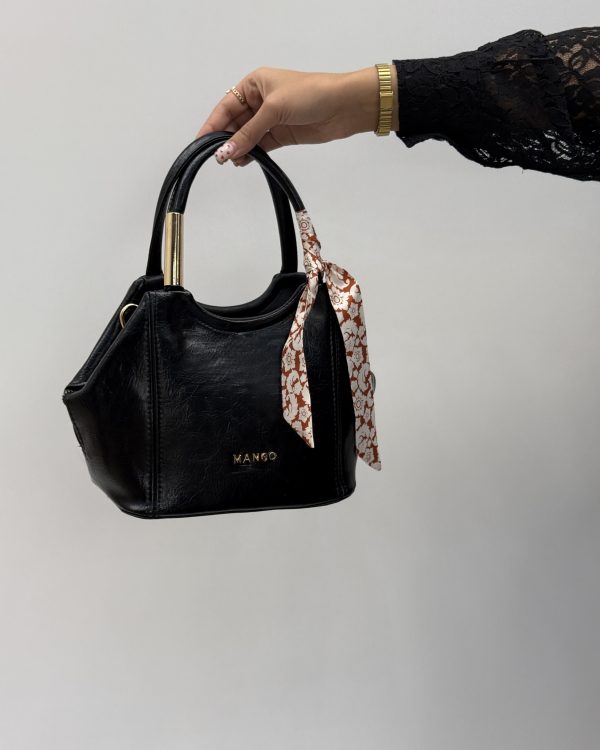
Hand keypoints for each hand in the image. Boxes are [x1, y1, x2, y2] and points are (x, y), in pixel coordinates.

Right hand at [195, 65, 398, 166]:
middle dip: (225, 139)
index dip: (213, 124)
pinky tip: (243, 161)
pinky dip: (251, 154)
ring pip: (246, 137)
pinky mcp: (281, 135)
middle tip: (217, 157)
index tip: (201, 142)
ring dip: (238, 148)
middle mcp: (260, 101)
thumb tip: (226, 150)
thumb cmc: (310, 94)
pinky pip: (260, 146)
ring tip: (232, 161)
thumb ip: (249, 133)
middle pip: (234, 123)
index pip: (226, 106)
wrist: (344, 106)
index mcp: (254, 84)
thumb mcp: (274, 109)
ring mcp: (270, 119)